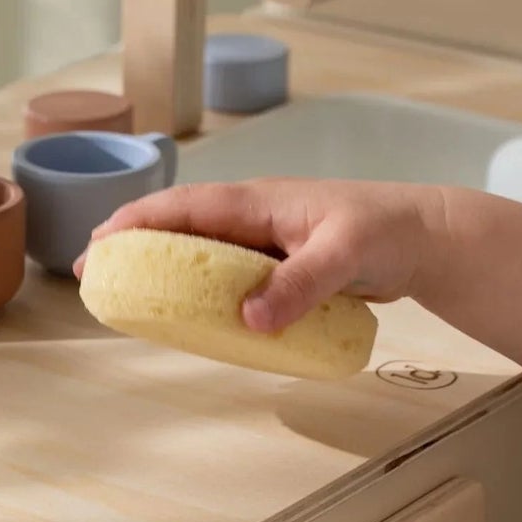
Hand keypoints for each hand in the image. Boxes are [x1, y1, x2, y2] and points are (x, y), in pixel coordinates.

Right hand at [72, 177, 448, 332]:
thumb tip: (248, 319)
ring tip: (128, 298)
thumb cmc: (387, 232)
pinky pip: (230, 277)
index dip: (136, 223)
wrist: (427, 239)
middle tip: (95, 278)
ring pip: (202, 253)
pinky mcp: (283, 266)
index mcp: (259, 202)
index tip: (98, 247)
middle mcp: (255, 218)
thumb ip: (299, 284)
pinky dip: (202, 290)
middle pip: (180, 227)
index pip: (184, 207)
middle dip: (134, 245)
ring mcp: (268, 242)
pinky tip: (190, 316)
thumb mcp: (345, 255)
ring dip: (164, 270)